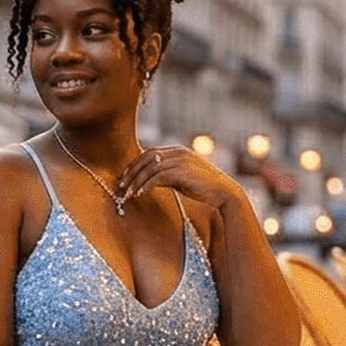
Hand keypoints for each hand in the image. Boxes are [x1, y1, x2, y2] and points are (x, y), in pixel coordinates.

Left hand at [117, 145, 238, 210]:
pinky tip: (140, 194)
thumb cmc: (203, 188)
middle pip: (146, 158)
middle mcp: (178, 152)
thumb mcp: (181, 179)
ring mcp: (181, 160)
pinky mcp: (183, 172)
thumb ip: (166, 175)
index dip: (134, 165)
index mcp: (178, 151)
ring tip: (127, 194)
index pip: (149, 153)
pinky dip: (146, 185)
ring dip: (136, 181)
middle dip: (131, 172)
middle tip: (120, 186)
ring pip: (150, 168)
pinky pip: (158, 177)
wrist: (224, 193)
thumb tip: (148, 181)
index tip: (124, 178)